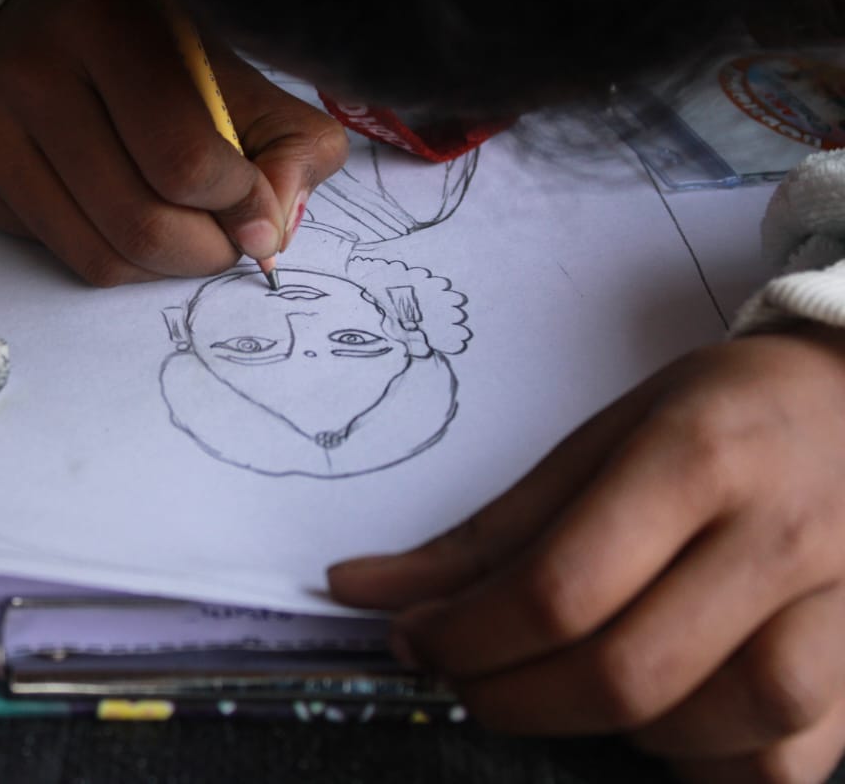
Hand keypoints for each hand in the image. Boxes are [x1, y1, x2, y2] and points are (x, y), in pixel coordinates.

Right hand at [0, 0, 346, 284]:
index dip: (239, 204)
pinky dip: (121, 261)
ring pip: (105, 258)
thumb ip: (287, 142)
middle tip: (228, 234)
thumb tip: (272, 235)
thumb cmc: (147, 49)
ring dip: (167, 268)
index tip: (259, 208)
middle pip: (144, 224)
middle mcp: (35, 72)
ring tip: (188, 231)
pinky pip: (69, 260)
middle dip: (209, 250)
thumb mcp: (230, 68)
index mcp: (111, 23)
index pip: (185, 160)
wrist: (25, 15)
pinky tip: (131, 221)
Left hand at [328, 325, 844, 783]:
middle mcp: (777, 538)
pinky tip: (664, 722)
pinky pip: (785, 766)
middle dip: (512, 697)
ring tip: (569, 681)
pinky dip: (708, 765)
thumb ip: (489, 530)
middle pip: (626, 673)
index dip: (465, 635)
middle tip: (465, 674)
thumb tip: (364, 590)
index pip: (560, 588)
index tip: (413, 640)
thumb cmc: (720, 414)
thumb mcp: (598, 439)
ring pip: (714, 729)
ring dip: (610, 731)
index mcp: (697, 458)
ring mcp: (840, 608)